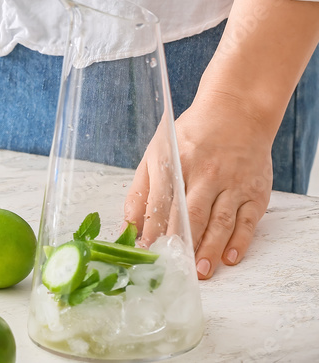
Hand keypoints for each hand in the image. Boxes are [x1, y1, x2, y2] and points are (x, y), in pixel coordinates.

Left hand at [125, 91, 272, 279]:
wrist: (236, 112)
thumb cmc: (190, 135)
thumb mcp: (157, 151)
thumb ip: (141, 189)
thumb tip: (127, 225)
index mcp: (175, 162)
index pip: (161, 201)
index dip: (152, 228)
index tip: (145, 250)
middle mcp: (205, 173)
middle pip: (191, 214)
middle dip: (182, 243)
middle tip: (174, 268)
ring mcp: (232, 182)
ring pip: (220, 221)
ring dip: (210, 248)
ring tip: (201, 271)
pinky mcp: (255, 190)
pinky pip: (247, 220)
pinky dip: (239, 241)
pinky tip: (229, 258)